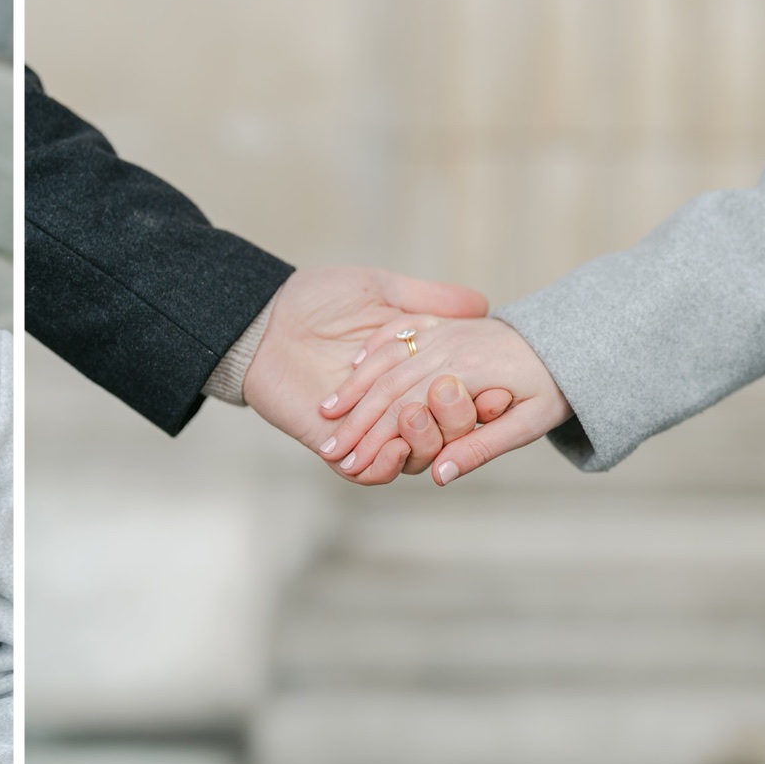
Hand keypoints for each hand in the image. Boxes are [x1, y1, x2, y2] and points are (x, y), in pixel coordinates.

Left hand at [242, 266, 508, 482]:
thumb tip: (482, 303)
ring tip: (415, 417)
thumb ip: (427, 299)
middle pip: (440, 431)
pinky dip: (385, 467)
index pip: (456, 398)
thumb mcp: (378, 290)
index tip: (501, 391)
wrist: (264, 318)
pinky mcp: (336, 448)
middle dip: (454, 421)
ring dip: (421, 443)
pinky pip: (370, 473)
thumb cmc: (317, 298)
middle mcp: (394, 406)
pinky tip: (392, 451)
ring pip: (410, 456)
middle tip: (456, 399)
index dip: (480, 400)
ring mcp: (366, 429)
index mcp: (410, 374)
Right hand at [317, 317, 570, 484]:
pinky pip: (397, 332)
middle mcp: (448, 349)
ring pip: (385, 359)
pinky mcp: (442, 324)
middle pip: (387, 386)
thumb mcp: (530, 422)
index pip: (405, 409)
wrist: (572, 338)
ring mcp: (443, 332)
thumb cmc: (555, 386)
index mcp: (467, 373)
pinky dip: (372, 350)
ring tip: (325, 413)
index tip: (348, 465)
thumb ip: (482, 447)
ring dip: (352, 387)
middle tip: (327, 449)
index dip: (373, 438)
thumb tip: (439, 474)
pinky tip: (352, 367)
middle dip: (353, 420)